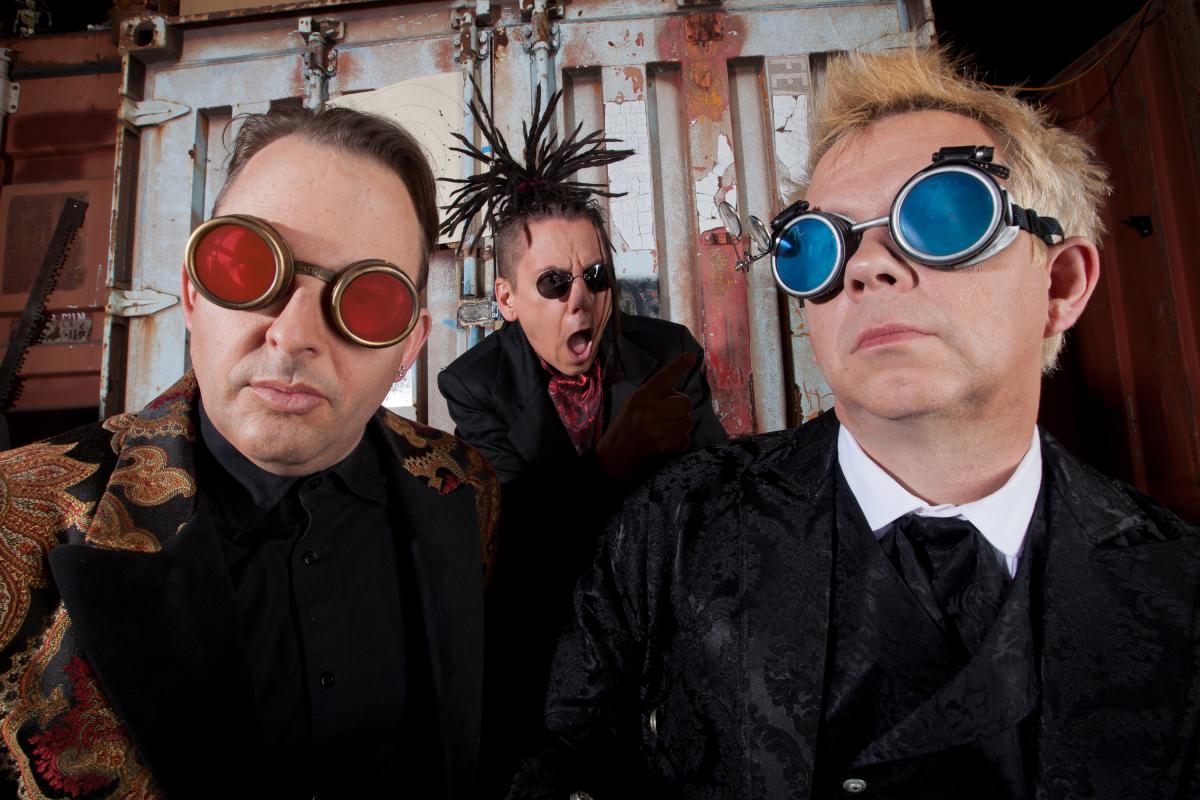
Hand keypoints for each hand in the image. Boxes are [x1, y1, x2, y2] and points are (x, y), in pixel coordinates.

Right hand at [596, 352, 696, 479]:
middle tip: (666, 413)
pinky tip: (665, 440)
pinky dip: (679, 439)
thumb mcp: (635, 401)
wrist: (616, 454)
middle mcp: (650, 410)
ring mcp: (658, 429)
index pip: (663, 377)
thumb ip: (655, 394)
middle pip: (685, 402)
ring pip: (687, 421)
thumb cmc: (627, 423)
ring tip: (663, 428)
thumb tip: (680, 395)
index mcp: (642, 396)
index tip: (691, 357)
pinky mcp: (664, 445)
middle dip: (680, 407)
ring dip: (680, 424)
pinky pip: (686, 438)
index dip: (678, 367)